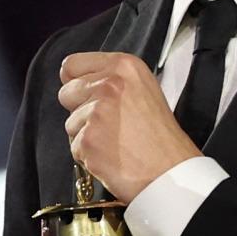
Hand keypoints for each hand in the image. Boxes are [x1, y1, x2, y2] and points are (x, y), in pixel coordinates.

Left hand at [57, 51, 198, 201]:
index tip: (86, 93)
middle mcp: (109, 83)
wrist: (170, 171)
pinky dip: (89, 155)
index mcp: (124, 66)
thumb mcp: (144, 89)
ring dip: (86, 135)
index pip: (72, 64)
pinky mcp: (88, 138)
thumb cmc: (161, 138)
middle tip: (109, 124)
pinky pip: (74, 147)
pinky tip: (112, 155)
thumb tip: (79, 80)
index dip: (76, 82)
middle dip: (80, 110)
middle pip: (66, 92)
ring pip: (70, 122)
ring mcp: (97, 111)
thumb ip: (112, 80)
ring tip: (115, 141)